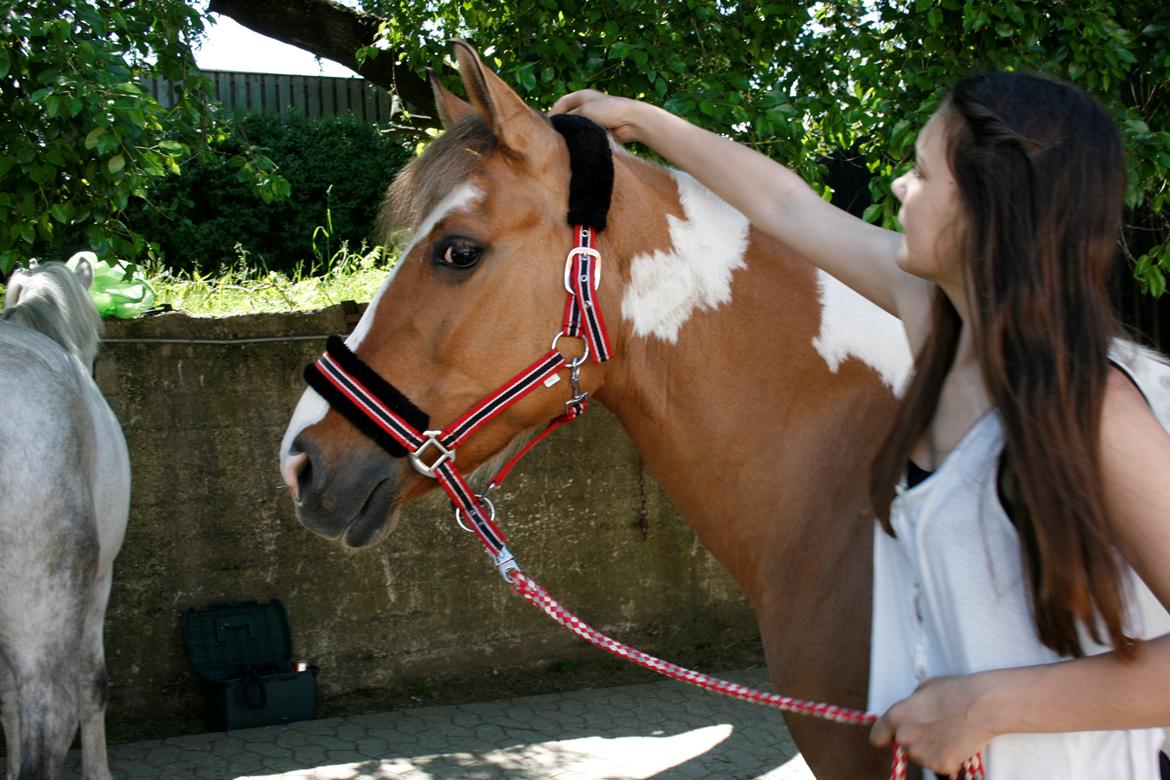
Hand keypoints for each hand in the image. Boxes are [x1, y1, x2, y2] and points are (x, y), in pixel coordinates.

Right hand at [548, 90, 646, 144]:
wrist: (630, 121)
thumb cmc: (608, 110)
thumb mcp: (584, 111)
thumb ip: (569, 117)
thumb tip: (559, 125)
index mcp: (583, 95)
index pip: (563, 102)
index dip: (554, 111)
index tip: (547, 123)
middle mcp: (588, 105)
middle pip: (570, 115)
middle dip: (563, 123)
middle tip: (555, 134)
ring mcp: (594, 118)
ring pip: (578, 126)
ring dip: (574, 132)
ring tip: (566, 140)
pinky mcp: (600, 130)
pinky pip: (587, 134)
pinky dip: (583, 138)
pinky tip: (578, 144)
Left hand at [870, 674, 998, 775]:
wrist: (982, 706)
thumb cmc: (955, 691)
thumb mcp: (924, 688)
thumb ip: (911, 703)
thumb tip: (910, 710)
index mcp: (895, 717)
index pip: (877, 737)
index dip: (887, 736)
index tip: (893, 737)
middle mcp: (903, 738)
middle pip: (902, 747)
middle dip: (914, 740)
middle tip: (934, 729)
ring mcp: (921, 754)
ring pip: (921, 757)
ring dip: (931, 750)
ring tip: (949, 733)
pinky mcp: (940, 766)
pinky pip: (939, 765)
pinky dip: (947, 758)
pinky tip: (957, 743)